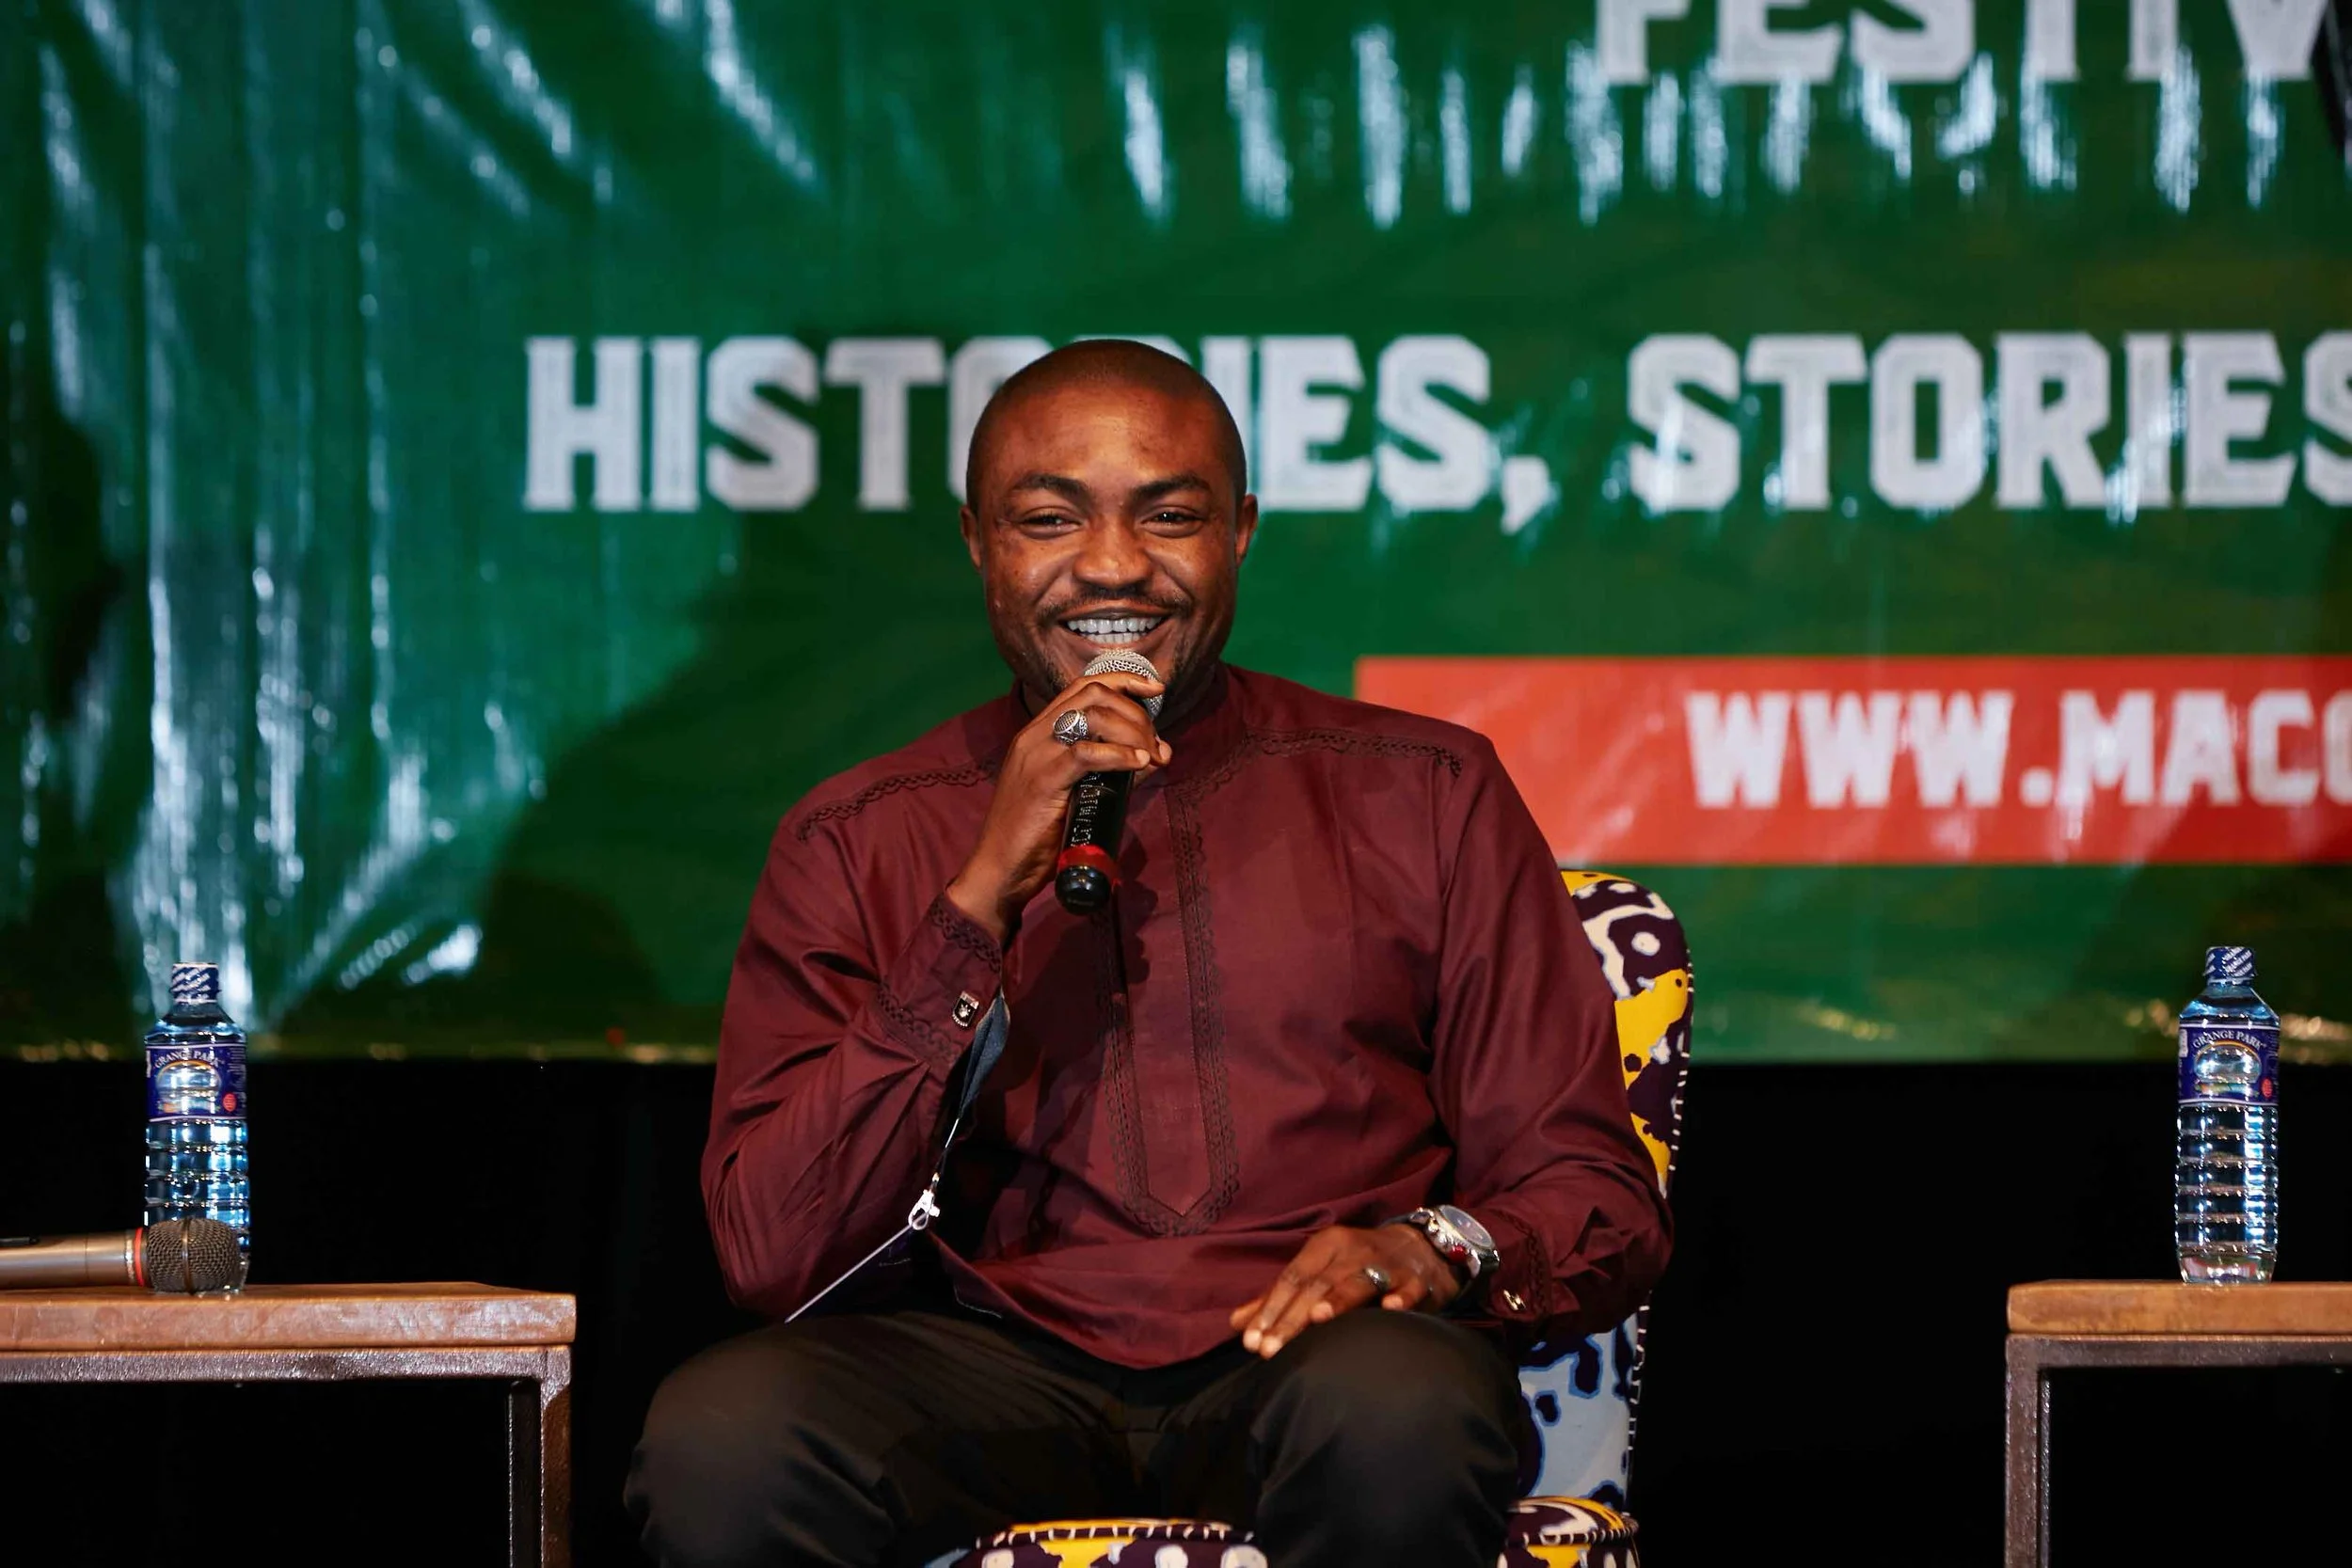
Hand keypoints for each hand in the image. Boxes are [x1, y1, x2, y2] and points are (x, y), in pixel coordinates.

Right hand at [945, 668, 1168, 940]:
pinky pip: (1087, 754)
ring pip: (1094, 716)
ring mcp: (1036, 754)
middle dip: (1136, 712)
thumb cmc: (1035, 836)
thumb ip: (1099, 772)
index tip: (1156, 691)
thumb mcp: (1070, 792)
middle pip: (1094, 694)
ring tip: (1152, 758)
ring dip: (1134, 733)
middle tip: (1156, 744)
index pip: (1083, 686)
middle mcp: (1034, 734)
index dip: (1124, 681)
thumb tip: (1147, 759)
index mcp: (1038, 732)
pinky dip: (1120, 755)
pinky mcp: (1043, 780)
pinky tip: (1138, 764)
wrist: (999, 870)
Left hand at [1228, 1224, 1461, 1358]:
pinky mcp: (1416, 1278)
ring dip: (1339, 1299)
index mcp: (1326, 1247)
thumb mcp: (1320, 1271)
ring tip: (1318, 1318)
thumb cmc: (1359, 1263)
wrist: (1421, 1246)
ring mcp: (1386, 1263)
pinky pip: (1408, 1287)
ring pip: (1358, 1282)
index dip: (1270, 1309)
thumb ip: (1280, 1297)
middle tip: (1270, 1349)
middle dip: (1292, 1318)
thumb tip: (1237, 1324)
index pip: (1291, 1278)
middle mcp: (1353, 1251)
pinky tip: (1390, 1309)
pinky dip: (1400, 1297)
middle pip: (1317, 1285)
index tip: (1251, 1342)